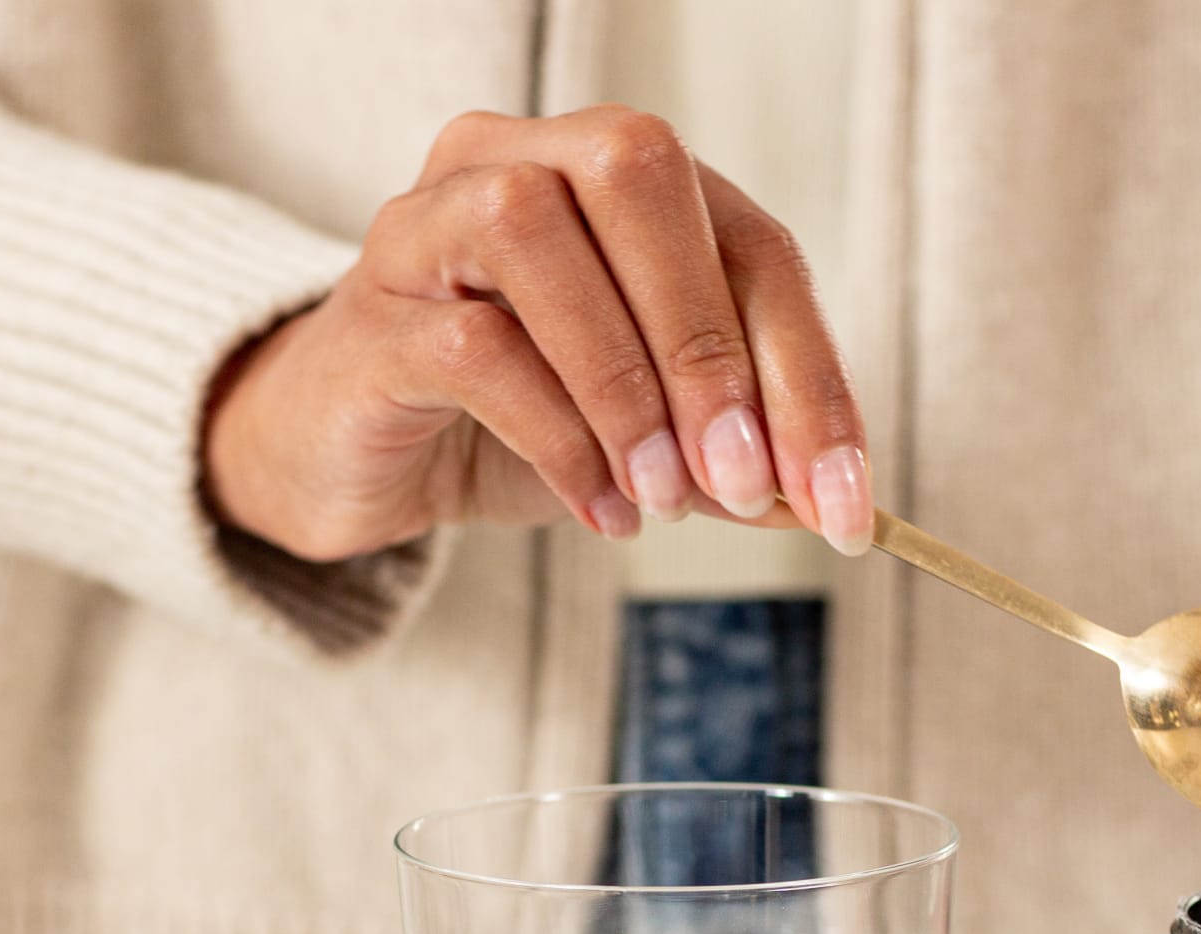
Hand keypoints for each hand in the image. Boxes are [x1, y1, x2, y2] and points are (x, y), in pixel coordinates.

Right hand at [202, 105, 869, 563]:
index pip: (746, 238)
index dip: (808, 368)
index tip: (845, 497)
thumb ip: (731, 455)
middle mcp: (517, 159)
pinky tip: (598, 508)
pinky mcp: (372, 311)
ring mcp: (429, 221)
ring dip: (625, 384)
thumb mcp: (648, 438)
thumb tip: (826, 501)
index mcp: (613, 176)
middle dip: (712, 343)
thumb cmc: (510, 424)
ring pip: (538, 236)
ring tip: (663, 500)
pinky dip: (557, 437)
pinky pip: (471, 346)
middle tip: (749, 484)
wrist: (355, 460)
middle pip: (638, 178)